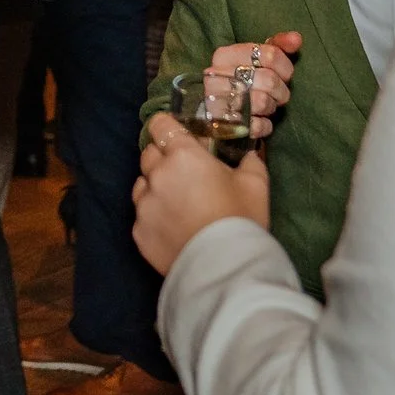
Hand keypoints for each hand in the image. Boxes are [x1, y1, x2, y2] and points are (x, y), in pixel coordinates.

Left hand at [134, 114, 269, 274]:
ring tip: (178, 204)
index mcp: (183, 156)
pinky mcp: (138, 232)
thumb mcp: (256, 184)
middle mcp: (157, 175)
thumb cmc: (241, 219)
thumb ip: (249, 161)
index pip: (160, 125)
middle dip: (163, 158)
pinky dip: (154, 217)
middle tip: (185, 173)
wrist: (224, 269)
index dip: (167, 128)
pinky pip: (142, 215)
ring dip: (155, 187)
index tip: (177, 136)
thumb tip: (248, 154)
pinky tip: (173, 228)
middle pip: (149, 154)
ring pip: (142, 185)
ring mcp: (144, 205)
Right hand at [207, 32, 301, 134]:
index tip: (284, 75)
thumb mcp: (253, 58)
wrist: (214, 114)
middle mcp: (217, 76)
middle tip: (277, 94)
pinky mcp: (223, 126)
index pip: (270, 55)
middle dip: (280, 90)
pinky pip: (257, 126)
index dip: (285, 67)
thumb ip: (276, 46)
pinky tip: (260, 121)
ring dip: (271, 107)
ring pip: (263, 102)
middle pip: (269, 80)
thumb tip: (297, 38)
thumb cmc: (239, 80)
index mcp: (224, 55)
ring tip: (266, 106)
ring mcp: (217, 102)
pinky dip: (265, 126)